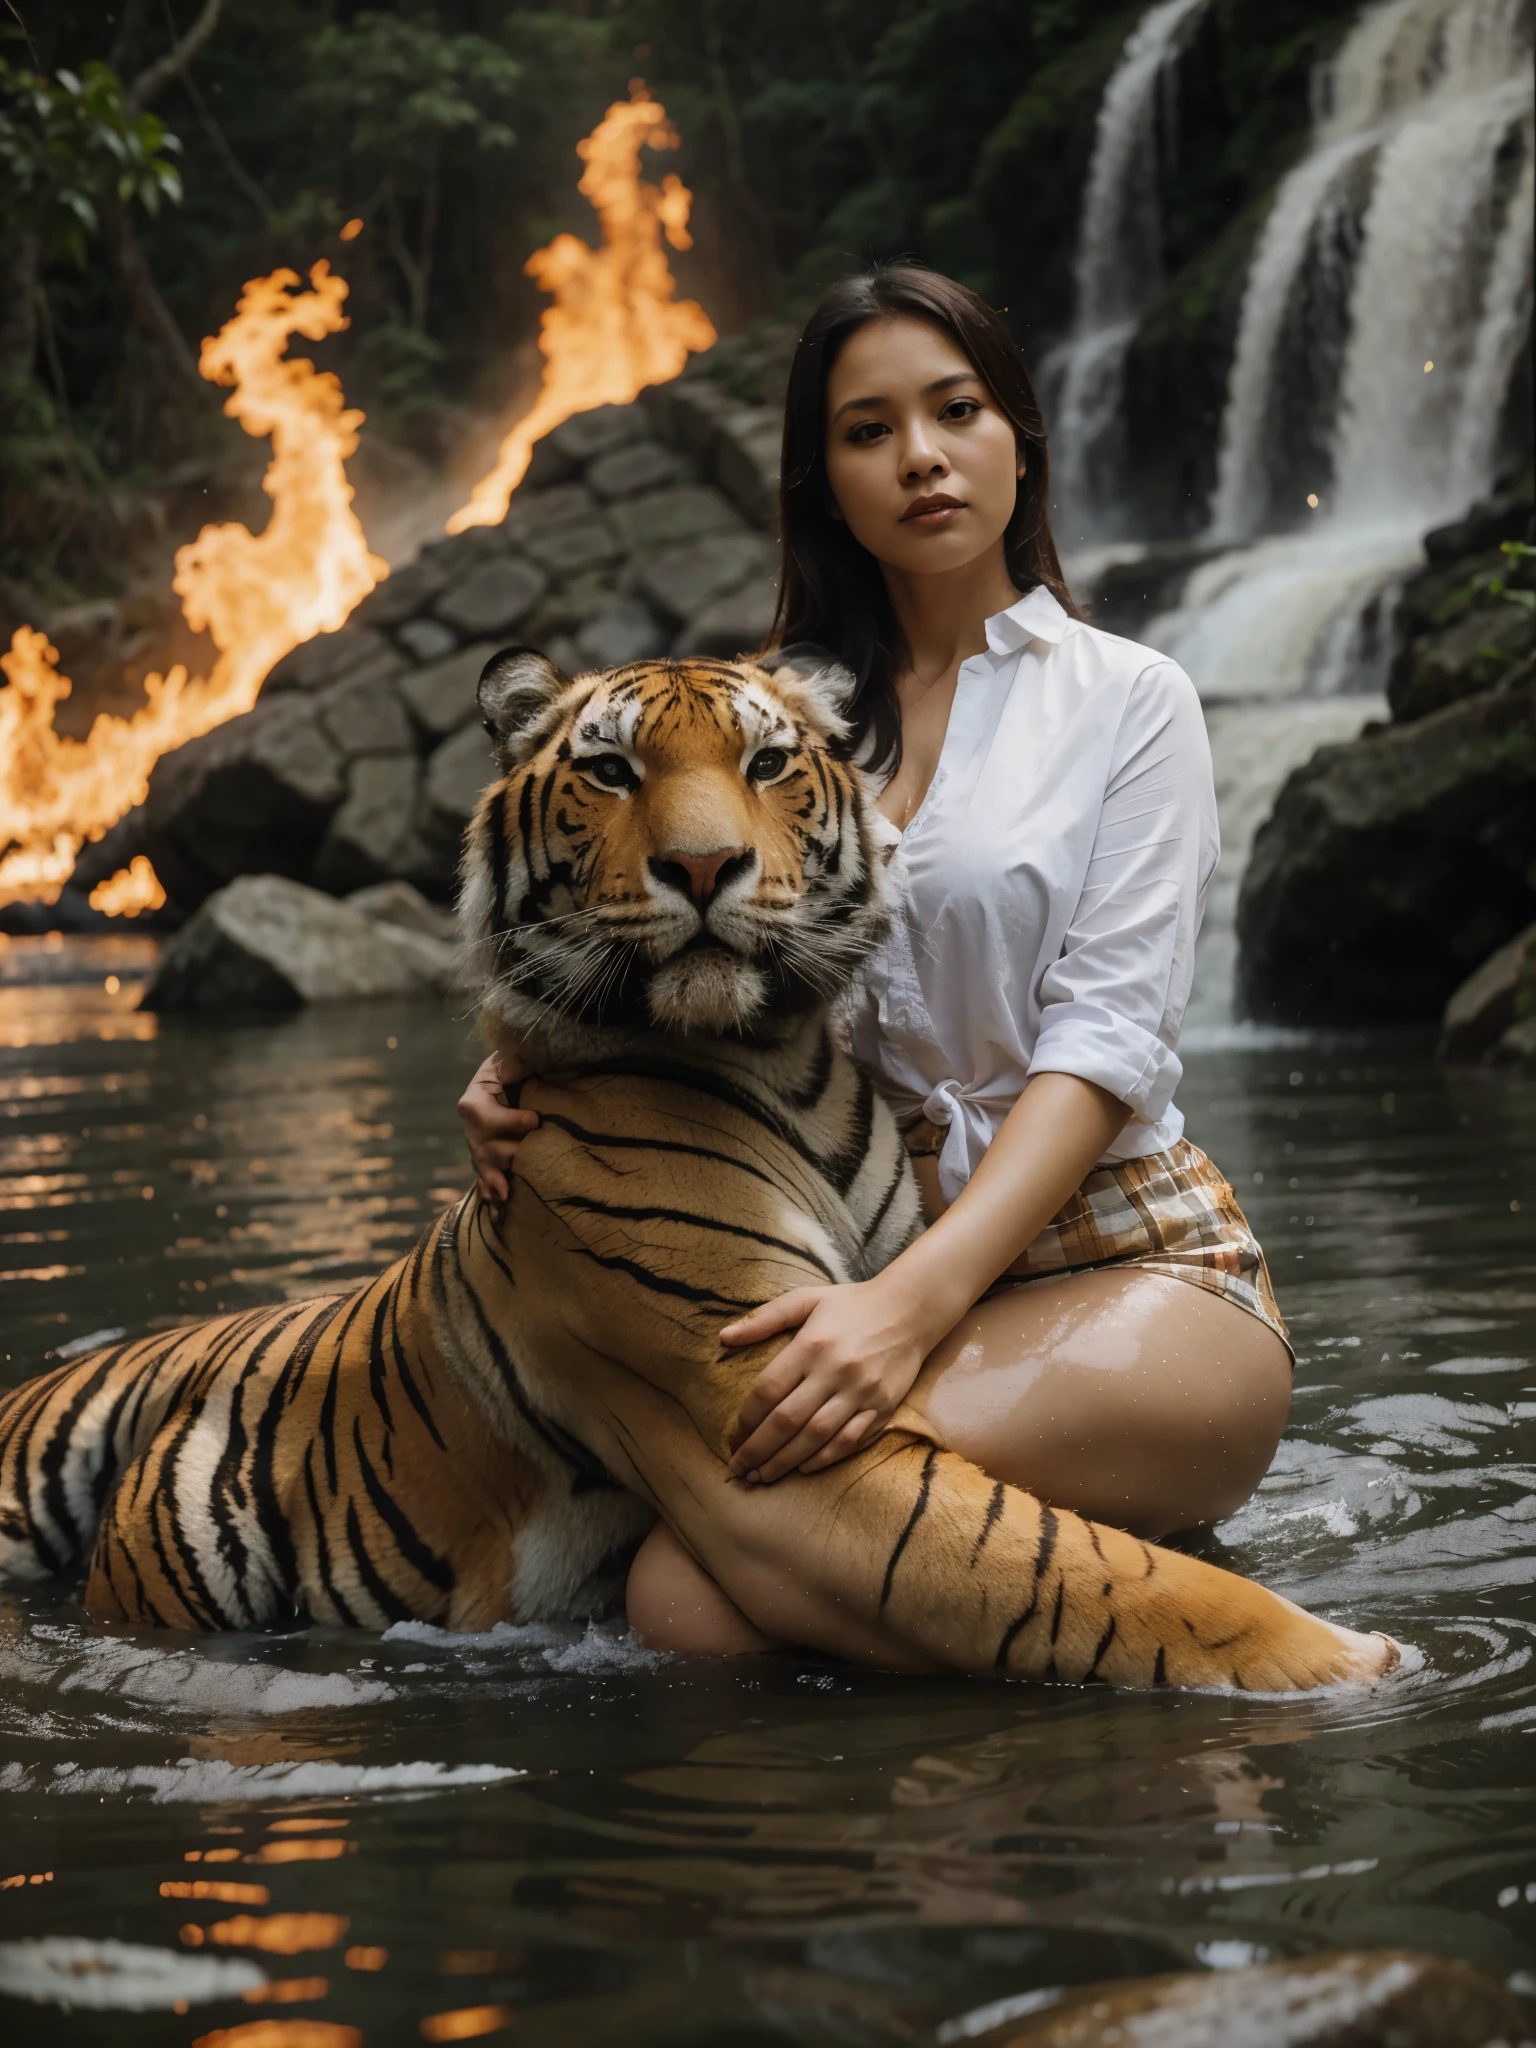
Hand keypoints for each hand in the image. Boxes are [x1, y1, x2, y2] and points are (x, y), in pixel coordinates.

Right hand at [457, 1050, 538, 1209]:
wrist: (504, 1081)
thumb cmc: (510, 1067)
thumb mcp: (509, 1058)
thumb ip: (513, 1060)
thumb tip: (518, 1062)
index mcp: (474, 1100)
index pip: (487, 1115)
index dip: (510, 1119)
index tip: (535, 1121)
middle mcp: (471, 1127)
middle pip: (485, 1146)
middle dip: (507, 1154)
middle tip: (527, 1159)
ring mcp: (477, 1147)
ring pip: (484, 1166)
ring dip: (494, 1181)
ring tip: (505, 1193)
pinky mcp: (486, 1160)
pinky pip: (485, 1181)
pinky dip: (491, 1198)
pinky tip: (498, 1215)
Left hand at [720, 1277, 931, 1484]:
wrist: (909, 1310)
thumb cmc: (850, 1305)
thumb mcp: (806, 1299)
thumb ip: (764, 1318)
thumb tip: (723, 1337)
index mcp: (811, 1345)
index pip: (768, 1391)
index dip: (746, 1420)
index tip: (732, 1437)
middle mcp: (834, 1371)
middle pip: (787, 1420)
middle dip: (758, 1450)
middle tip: (738, 1470)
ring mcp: (860, 1392)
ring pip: (816, 1436)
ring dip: (785, 1461)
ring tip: (762, 1476)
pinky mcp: (882, 1407)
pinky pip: (849, 1440)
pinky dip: (824, 1458)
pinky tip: (803, 1468)